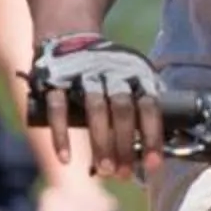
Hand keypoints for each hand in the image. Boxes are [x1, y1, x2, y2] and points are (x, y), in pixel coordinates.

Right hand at [31, 36, 163, 179]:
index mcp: (134, 73)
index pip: (149, 105)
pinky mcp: (54, 79)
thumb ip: (142, 106)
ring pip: (95, 109)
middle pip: (122, 109)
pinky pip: (58, 108)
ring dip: (100, 143)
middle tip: (123, 174)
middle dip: (125, 144)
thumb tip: (155, 151)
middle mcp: (110, 71)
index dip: (153, 136)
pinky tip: (66, 158)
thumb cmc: (107, 71)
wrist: (67, 35)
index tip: (154, 165)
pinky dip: (61, 135)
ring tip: (104, 170)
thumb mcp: (131, 77)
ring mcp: (82, 73)